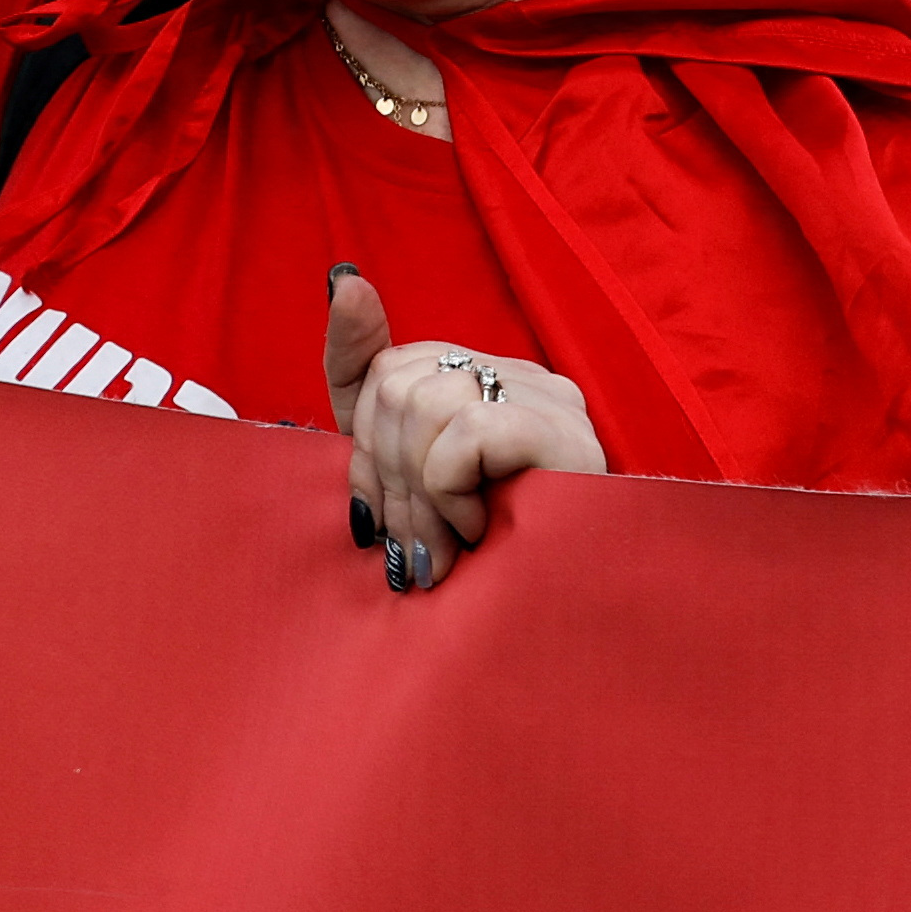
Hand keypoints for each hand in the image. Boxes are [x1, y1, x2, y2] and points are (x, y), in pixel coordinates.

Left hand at [322, 269, 605, 591]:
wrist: (547, 631)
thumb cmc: (479, 564)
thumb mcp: (400, 478)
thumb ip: (366, 391)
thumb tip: (346, 280)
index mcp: (489, 382)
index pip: (393, 364)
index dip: (366, 443)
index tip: (376, 512)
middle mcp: (527, 378)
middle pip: (399, 383)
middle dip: (387, 479)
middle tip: (411, 548)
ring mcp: (552, 402)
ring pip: (426, 403)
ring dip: (418, 496)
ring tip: (442, 550)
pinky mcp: (565, 434)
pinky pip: (466, 430)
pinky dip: (450, 489)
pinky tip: (477, 529)